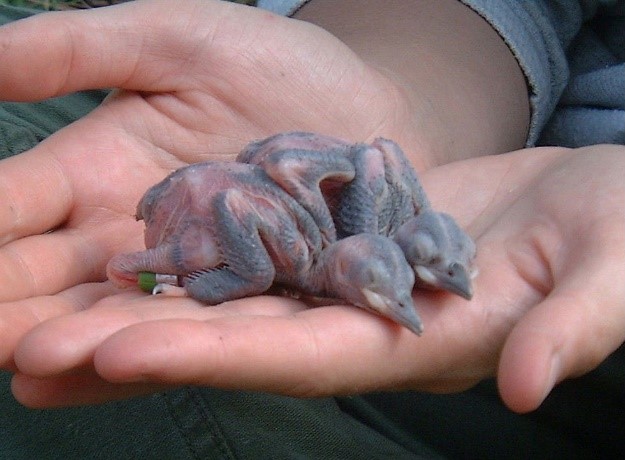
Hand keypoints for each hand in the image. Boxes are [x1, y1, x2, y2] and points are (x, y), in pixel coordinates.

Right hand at [0, 1, 434, 365]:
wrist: (365, 119)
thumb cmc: (280, 70)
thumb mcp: (180, 40)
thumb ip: (84, 51)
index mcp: (98, 165)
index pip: (18, 201)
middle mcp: (129, 229)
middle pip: (52, 272)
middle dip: (11, 299)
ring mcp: (184, 270)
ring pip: (111, 311)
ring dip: (67, 336)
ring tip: (28, 359)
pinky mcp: (237, 299)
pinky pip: (185, 328)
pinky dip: (145, 352)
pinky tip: (103, 371)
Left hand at [6, 145, 624, 414]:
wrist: (600, 199)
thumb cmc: (616, 237)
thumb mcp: (606, 277)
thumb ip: (563, 329)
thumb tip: (522, 387)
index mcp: (416, 340)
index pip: (300, 356)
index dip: (212, 356)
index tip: (117, 351)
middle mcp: (366, 317)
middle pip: (242, 332)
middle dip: (144, 337)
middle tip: (37, 341)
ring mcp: (350, 273)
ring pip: (237, 288)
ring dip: (152, 293)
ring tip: (55, 300)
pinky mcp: (347, 227)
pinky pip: (263, 236)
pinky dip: (202, 241)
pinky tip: (141, 237)